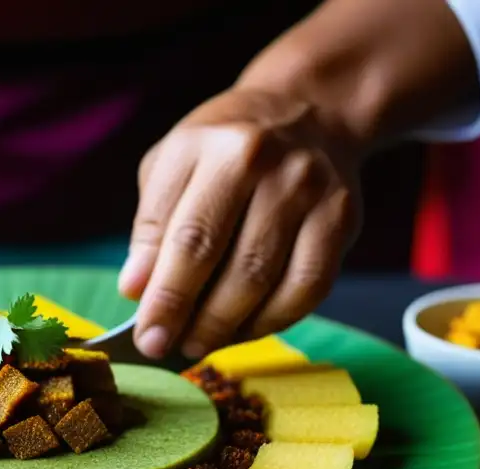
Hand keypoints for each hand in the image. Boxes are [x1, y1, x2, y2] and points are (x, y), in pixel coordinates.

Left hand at [120, 88, 362, 359]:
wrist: (308, 110)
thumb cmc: (223, 147)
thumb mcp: (173, 165)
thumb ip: (152, 226)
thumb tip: (136, 289)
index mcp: (218, 148)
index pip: (188, 238)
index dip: (166, 296)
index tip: (147, 335)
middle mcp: (272, 166)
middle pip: (233, 265)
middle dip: (196, 319)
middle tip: (168, 349)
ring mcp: (313, 191)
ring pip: (271, 282)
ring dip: (230, 327)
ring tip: (198, 343)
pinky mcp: (343, 218)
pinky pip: (309, 287)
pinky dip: (273, 320)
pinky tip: (244, 330)